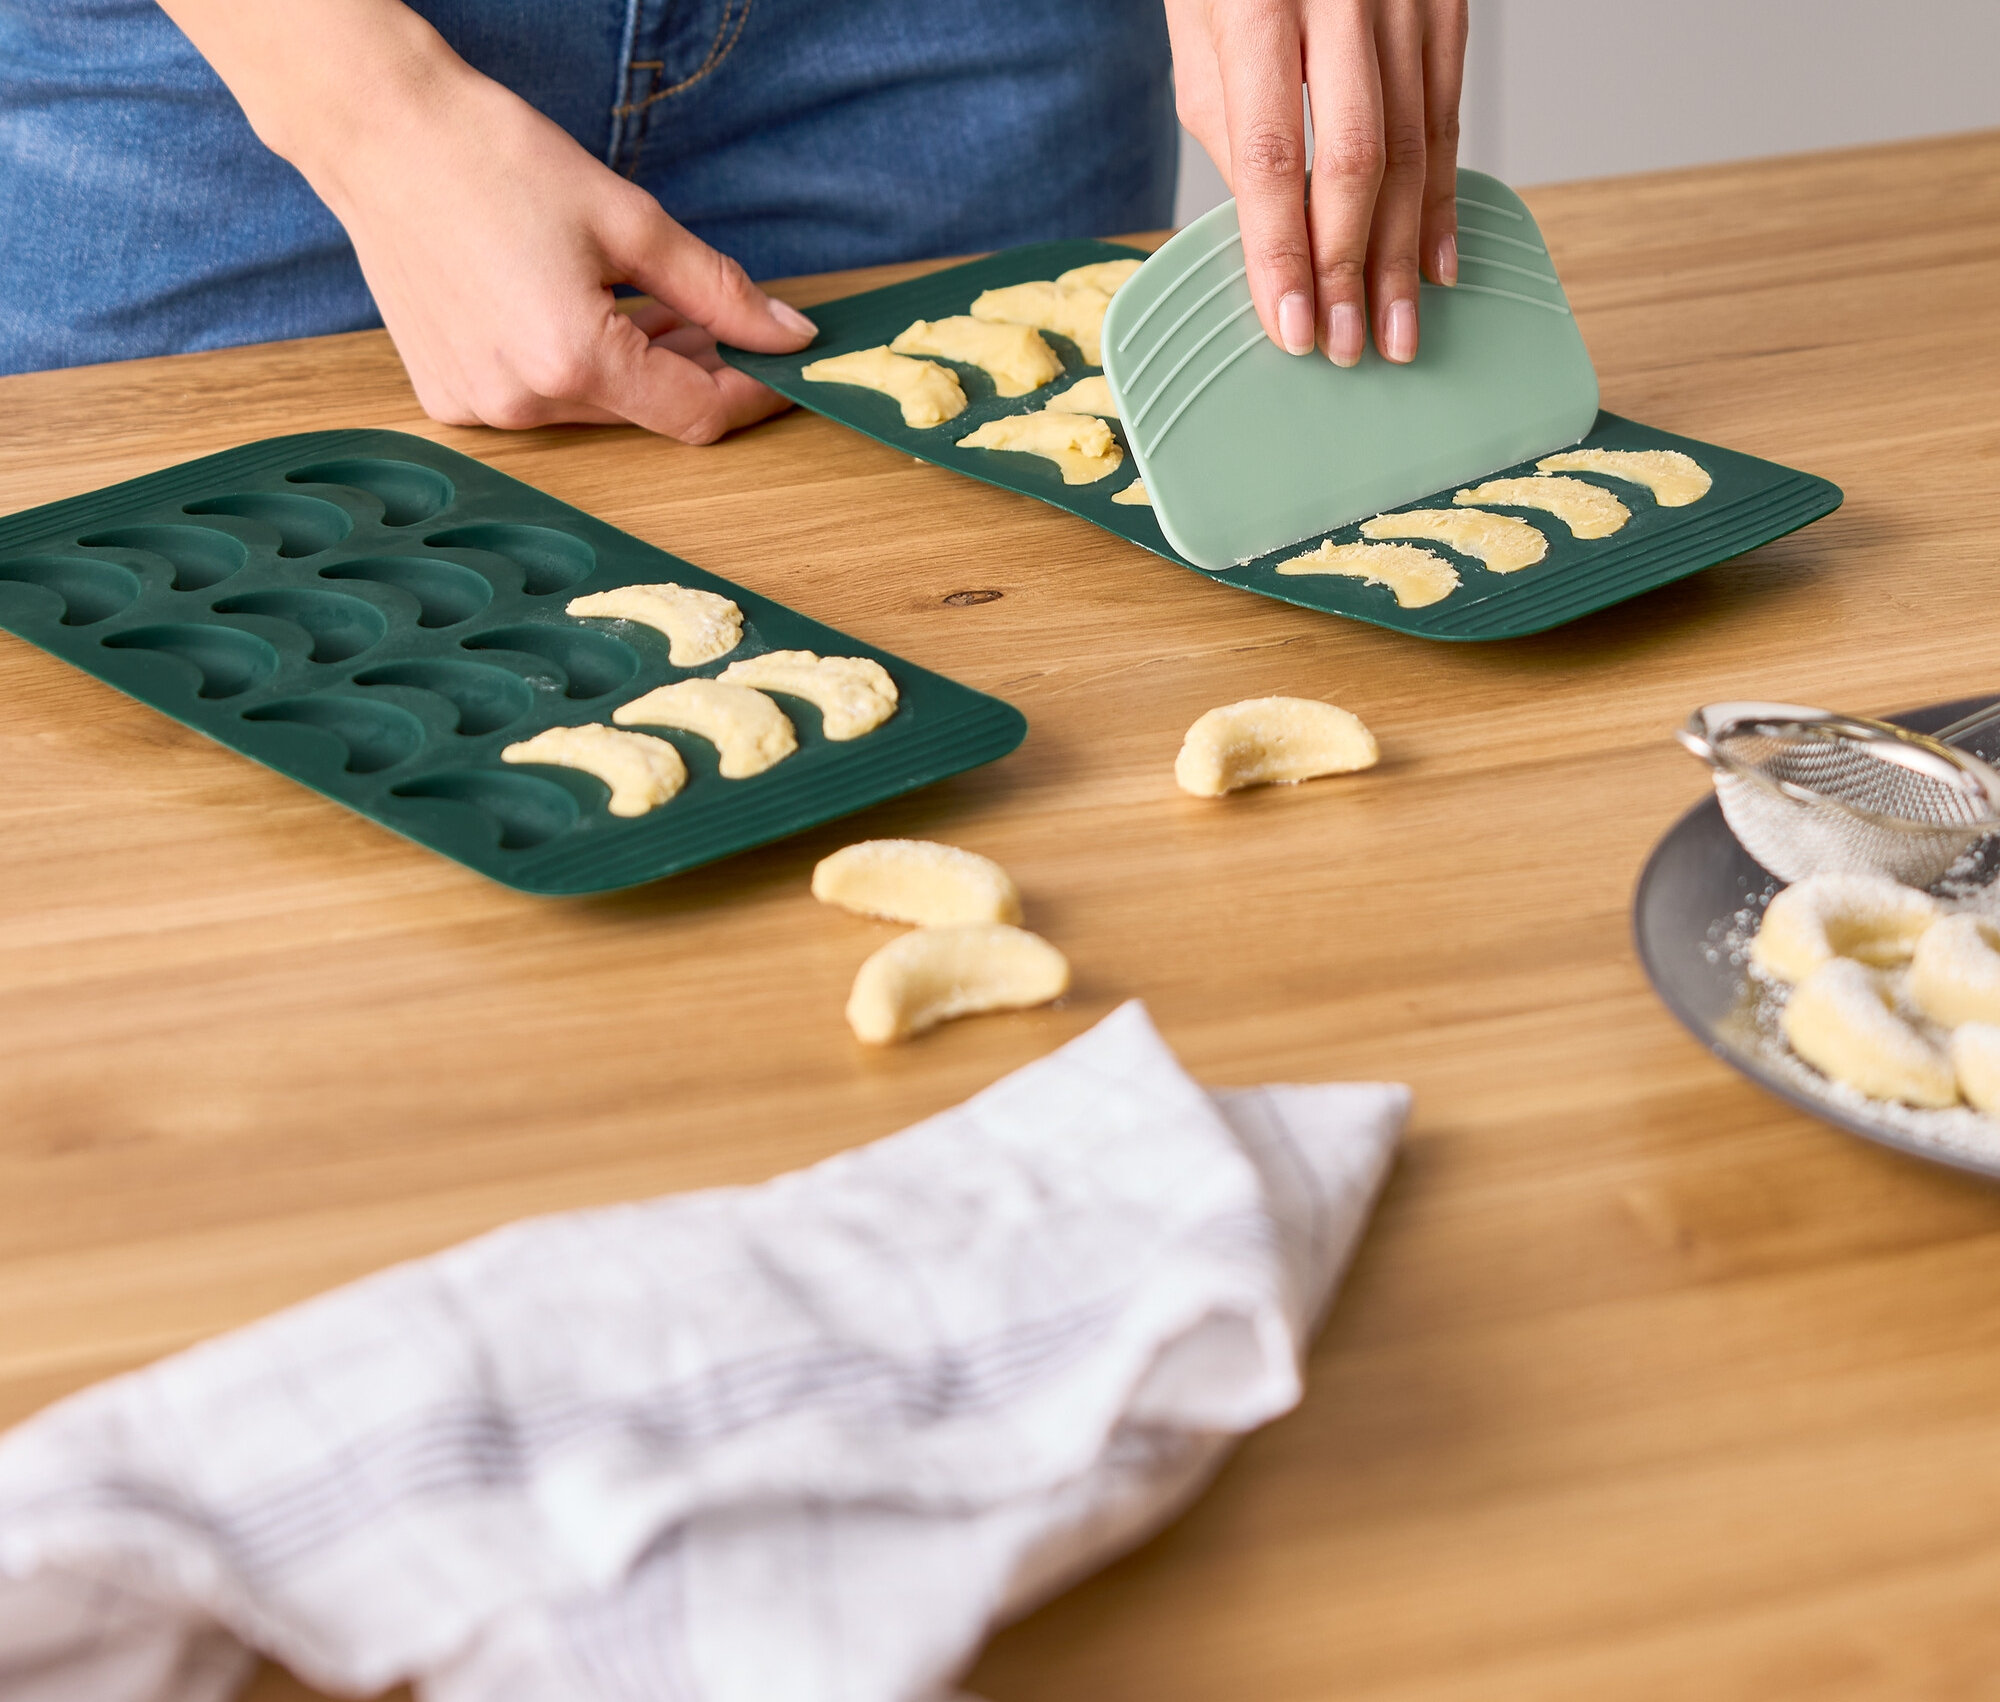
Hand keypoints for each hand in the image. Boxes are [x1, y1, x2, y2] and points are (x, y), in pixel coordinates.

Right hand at [161, 0, 812, 440]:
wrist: (380, 134)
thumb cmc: (494, 160)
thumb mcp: (629, 221)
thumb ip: (718, 290)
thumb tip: (789, 334)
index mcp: (572, 361)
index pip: (697, 414)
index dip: (751, 393)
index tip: (781, 368)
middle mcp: (522, 402)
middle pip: (645, 412)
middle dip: (694, 370)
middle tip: (716, 318)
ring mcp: (480, 406)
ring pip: (596, 410)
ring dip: (636, 367)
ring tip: (645, 303)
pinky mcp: (450, 396)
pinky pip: (540, 400)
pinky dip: (575, 368)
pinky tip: (574, 310)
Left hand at [1166, 0, 1467, 367]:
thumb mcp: (1198, 19)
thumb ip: (1228, 119)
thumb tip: (1264, 222)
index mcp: (1261, 1)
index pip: (1273, 157)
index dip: (1283, 254)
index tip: (1292, 328)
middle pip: (1357, 160)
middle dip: (1352, 269)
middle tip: (1348, 348)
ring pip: (1414, 148)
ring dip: (1405, 254)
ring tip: (1395, 331)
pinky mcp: (1447, 3)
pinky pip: (1448, 115)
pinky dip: (1442, 198)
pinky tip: (1435, 261)